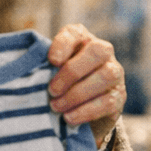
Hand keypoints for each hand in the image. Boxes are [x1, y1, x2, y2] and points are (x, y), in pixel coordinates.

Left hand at [46, 23, 124, 146]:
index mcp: (82, 39)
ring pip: (106, 76)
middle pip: (97, 52)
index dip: (63, 45)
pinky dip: (86, 111)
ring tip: (57, 107)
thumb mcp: (50, 72)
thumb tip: (31, 73)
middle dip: (71, 72)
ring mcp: (115, 74)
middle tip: (51, 91)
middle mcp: (103, 52)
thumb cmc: (60, 84)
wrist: (81, 110)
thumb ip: (43, 66)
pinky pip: (108, 102)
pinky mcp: (119, 97)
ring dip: (78, 94)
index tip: (51, 61)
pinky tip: (69, 118)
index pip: (75, 33)